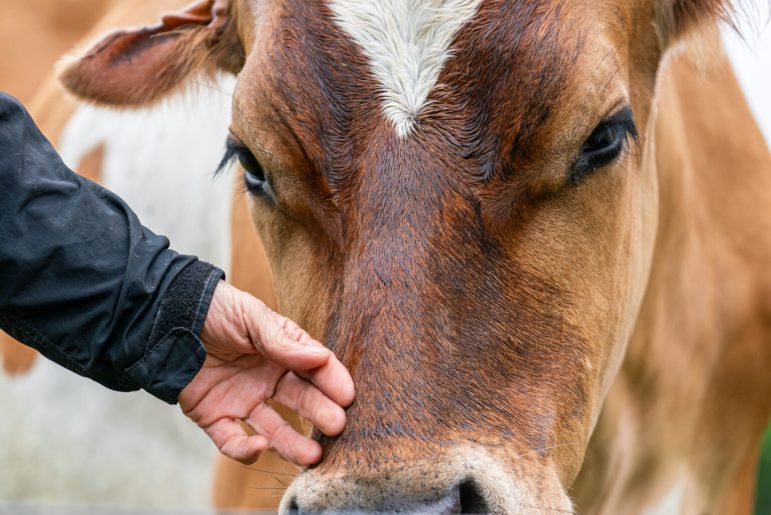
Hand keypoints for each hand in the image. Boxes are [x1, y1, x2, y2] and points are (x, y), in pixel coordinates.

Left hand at [179, 281, 354, 465]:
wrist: (166, 318)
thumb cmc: (216, 310)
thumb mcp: (252, 317)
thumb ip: (284, 342)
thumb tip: (321, 358)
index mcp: (281, 351)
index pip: (314, 369)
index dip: (332, 381)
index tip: (348, 396)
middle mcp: (267, 378)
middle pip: (300, 401)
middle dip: (320, 413)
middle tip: (338, 425)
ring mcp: (243, 400)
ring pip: (274, 428)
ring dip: (292, 443)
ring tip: (313, 455)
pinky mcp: (215, 417)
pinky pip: (233, 440)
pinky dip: (246, 448)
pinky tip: (260, 446)